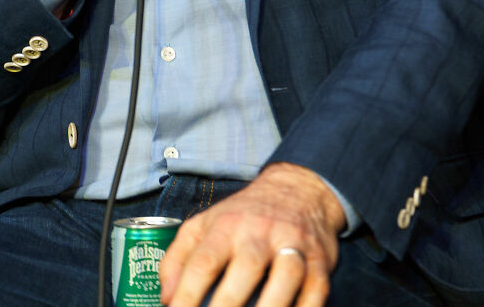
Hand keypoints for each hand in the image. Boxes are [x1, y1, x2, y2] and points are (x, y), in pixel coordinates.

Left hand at [159, 163, 345, 306]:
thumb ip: (178, 257)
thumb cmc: (244, 216)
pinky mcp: (319, 258)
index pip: (204, 260)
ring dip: (271, 306)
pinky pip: (317, 287)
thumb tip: (165, 298)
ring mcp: (293, 243)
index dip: (187, 294)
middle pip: (247, 266)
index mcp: (227, 225)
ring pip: (287, 274)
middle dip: (229, 304)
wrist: (297, 188)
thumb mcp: (205, 225)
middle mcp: (260, 231)